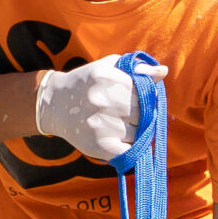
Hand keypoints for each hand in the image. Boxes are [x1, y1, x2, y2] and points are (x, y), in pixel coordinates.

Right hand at [35, 54, 164, 160]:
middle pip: (142, 114)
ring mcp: (101, 124)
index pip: (144, 93)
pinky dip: (129, 149)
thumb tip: (163, 71)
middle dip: (139, 116)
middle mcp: (103, 100)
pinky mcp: (99, 145)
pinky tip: (119, 141)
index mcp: (107, 78)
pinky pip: (129, 151)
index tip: (135, 101)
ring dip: (133, 133)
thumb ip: (136, 69)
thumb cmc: (88, 83)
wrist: (54, 104)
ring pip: (137, 133)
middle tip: (124, 115)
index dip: (144, 99)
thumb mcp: (108, 67)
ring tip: (116, 126)